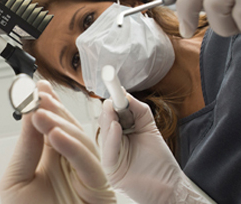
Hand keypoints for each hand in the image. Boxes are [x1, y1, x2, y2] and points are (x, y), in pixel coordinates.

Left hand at [0, 80, 114, 203]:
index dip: (46, 105)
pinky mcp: (99, 190)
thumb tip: (30, 115)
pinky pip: (88, 164)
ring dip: (60, 124)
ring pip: (81, 141)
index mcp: (52, 159)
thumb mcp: (17, 180)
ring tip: (40, 112)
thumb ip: (25, 148)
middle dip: (54, 108)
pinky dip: (71, 147)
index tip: (36, 85)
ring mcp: (87, 175)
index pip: (51, 126)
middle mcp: (71, 164)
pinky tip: (54, 133)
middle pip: (68, 128)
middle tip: (39, 92)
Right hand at [99, 94, 213, 202]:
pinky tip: (116, 126)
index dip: (113, 102)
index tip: (114, 87)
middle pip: (104, 122)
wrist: (170, 188)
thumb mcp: (150, 129)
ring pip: (104, 134)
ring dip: (109, 119)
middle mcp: (112, 144)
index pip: (111, 114)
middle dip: (110, 109)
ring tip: (114, 108)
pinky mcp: (111, 170)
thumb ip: (139, 111)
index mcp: (119, 134)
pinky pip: (108, 151)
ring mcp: (110, 157)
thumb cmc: (160, 163)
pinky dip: (112, 137)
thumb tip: (125, 94)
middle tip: (115, 97)